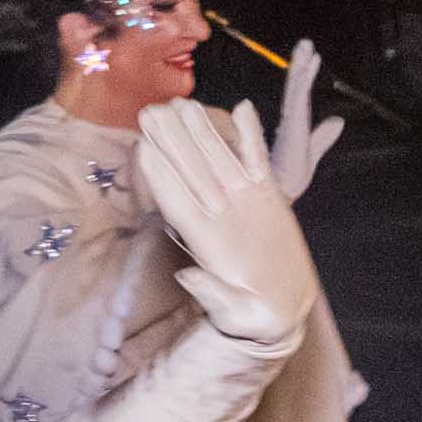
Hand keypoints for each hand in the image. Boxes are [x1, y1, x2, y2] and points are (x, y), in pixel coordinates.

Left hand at [133, 98, 316, 353]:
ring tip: (186, 103)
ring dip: (203, 130)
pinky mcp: (267, 199)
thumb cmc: (253, 318)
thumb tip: (186, 276)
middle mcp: (220, 215)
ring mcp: (243, 203)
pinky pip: (257, 161)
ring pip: (219, 159)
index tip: (142, 147)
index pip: (176, 200)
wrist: (280, 311)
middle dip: (171, 141)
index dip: (159, 174)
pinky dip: (252, 136)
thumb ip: (211, 294)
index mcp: (207, 240)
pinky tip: (243, 108)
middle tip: (151, 110)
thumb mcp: (235, 313)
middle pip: (191, 171)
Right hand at [267, 38, 344, 201]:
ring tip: (308, 46)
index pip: (299, 95)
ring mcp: (287, 125)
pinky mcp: (288, 130)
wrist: (273, 202)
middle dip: (300, 65)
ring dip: (302, 68)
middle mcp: (288, 123)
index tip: (310, 53)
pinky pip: (298, 101)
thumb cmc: (285, 183)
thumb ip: (322, 137)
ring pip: (296, 91)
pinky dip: (304, 81)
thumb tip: (338, 121)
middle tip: (305, 42)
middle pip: (295, 88)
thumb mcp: (309, 155)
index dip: (304, 74)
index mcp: (293, 127)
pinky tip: (309, 66)